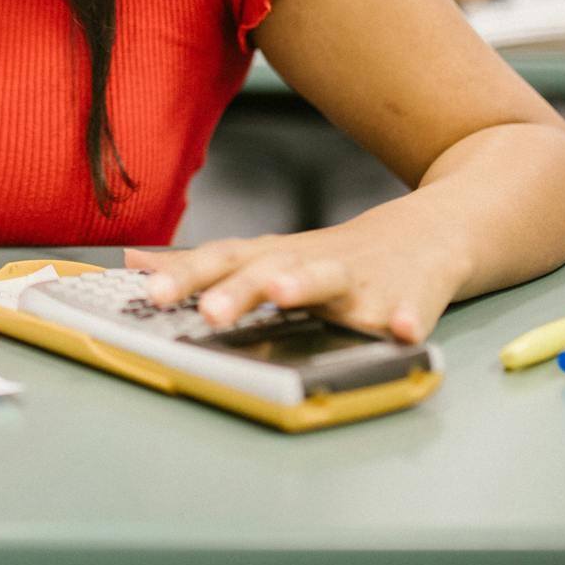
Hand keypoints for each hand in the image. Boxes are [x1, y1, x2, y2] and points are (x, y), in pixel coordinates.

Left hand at [126, 214, 472, 343]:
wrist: (430, 232)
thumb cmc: (334, 255)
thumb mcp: (268, 255)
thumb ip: (205, 266)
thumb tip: (135, 262)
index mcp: (275, 257)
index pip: (222, 260)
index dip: (185, 275)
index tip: (149, 294)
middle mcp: (311, 263)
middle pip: (269, 269)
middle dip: (238, 290)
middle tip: (207, 312)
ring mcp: (361, 280)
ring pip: (329, 278)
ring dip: (306, 284)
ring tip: (284, 294)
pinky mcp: (409, 297)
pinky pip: (411, 309)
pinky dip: (408, 318)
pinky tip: (402, 332)